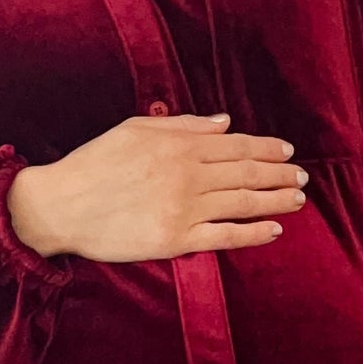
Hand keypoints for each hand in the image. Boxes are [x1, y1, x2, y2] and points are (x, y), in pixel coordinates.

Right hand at [6, 113, 307, 262]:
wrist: (61, 205)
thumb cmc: (94, 164)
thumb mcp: (135, 129)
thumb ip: (183, 125)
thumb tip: (224, 123)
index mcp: (178, 145)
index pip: (235, 145)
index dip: (266, 148)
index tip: (287, 152)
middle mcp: (187, 175)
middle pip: (246, 173)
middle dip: (279, 174)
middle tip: (301, 178)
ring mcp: (184, 208)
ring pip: (243, 203)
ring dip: (275, 201)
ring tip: (297, 200)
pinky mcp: (176, 240)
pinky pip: (226, 236)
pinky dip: (253, 233)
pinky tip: (273, 230)